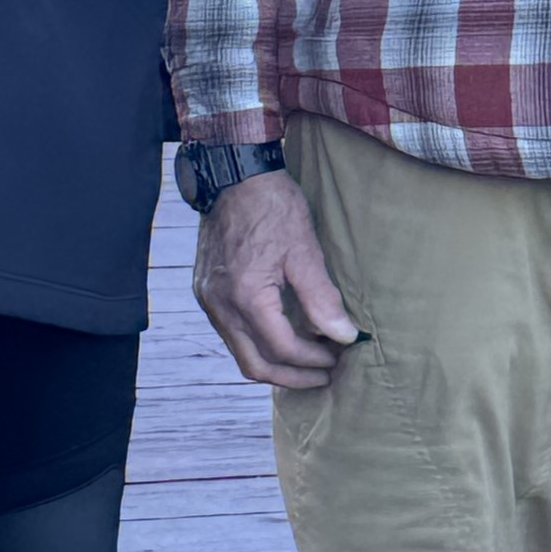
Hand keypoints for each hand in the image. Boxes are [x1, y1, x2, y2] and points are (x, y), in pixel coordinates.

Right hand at [191, 167, 358, 389]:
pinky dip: (256, 343)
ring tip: (306, 360)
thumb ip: (322, 298)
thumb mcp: (304, 250)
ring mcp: (208, 299)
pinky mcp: (206, 290)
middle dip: (291, 376)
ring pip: (239, 351)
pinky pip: (230, 332)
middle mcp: (220, 304)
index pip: (282, 348)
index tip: (338, 356)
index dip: (313, 359)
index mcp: (246, 296)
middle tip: (323, 376)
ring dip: (273, 362)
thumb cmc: (272, 206)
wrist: (233, 175)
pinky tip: (280, 335)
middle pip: (254, 364)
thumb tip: (344, 336)